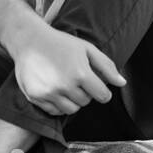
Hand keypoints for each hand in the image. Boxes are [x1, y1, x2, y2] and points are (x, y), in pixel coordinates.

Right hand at [8, 24, 126, 116]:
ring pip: (71, 110)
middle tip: (76, 79)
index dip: (102, 91)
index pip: (103, 95)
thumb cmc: (61, 43)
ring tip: (66, 85)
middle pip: (86, 102)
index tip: (97, 86)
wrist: (29, 40)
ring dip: (72, 100)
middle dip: (86, 93)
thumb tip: (122, 83)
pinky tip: (55, 90)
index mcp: (81, 74)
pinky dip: (58, 105)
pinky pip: (55, 111)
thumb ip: (106, 66)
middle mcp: (65, 86)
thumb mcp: (87, 49)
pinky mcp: (36, 97)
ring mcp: (49, 93)